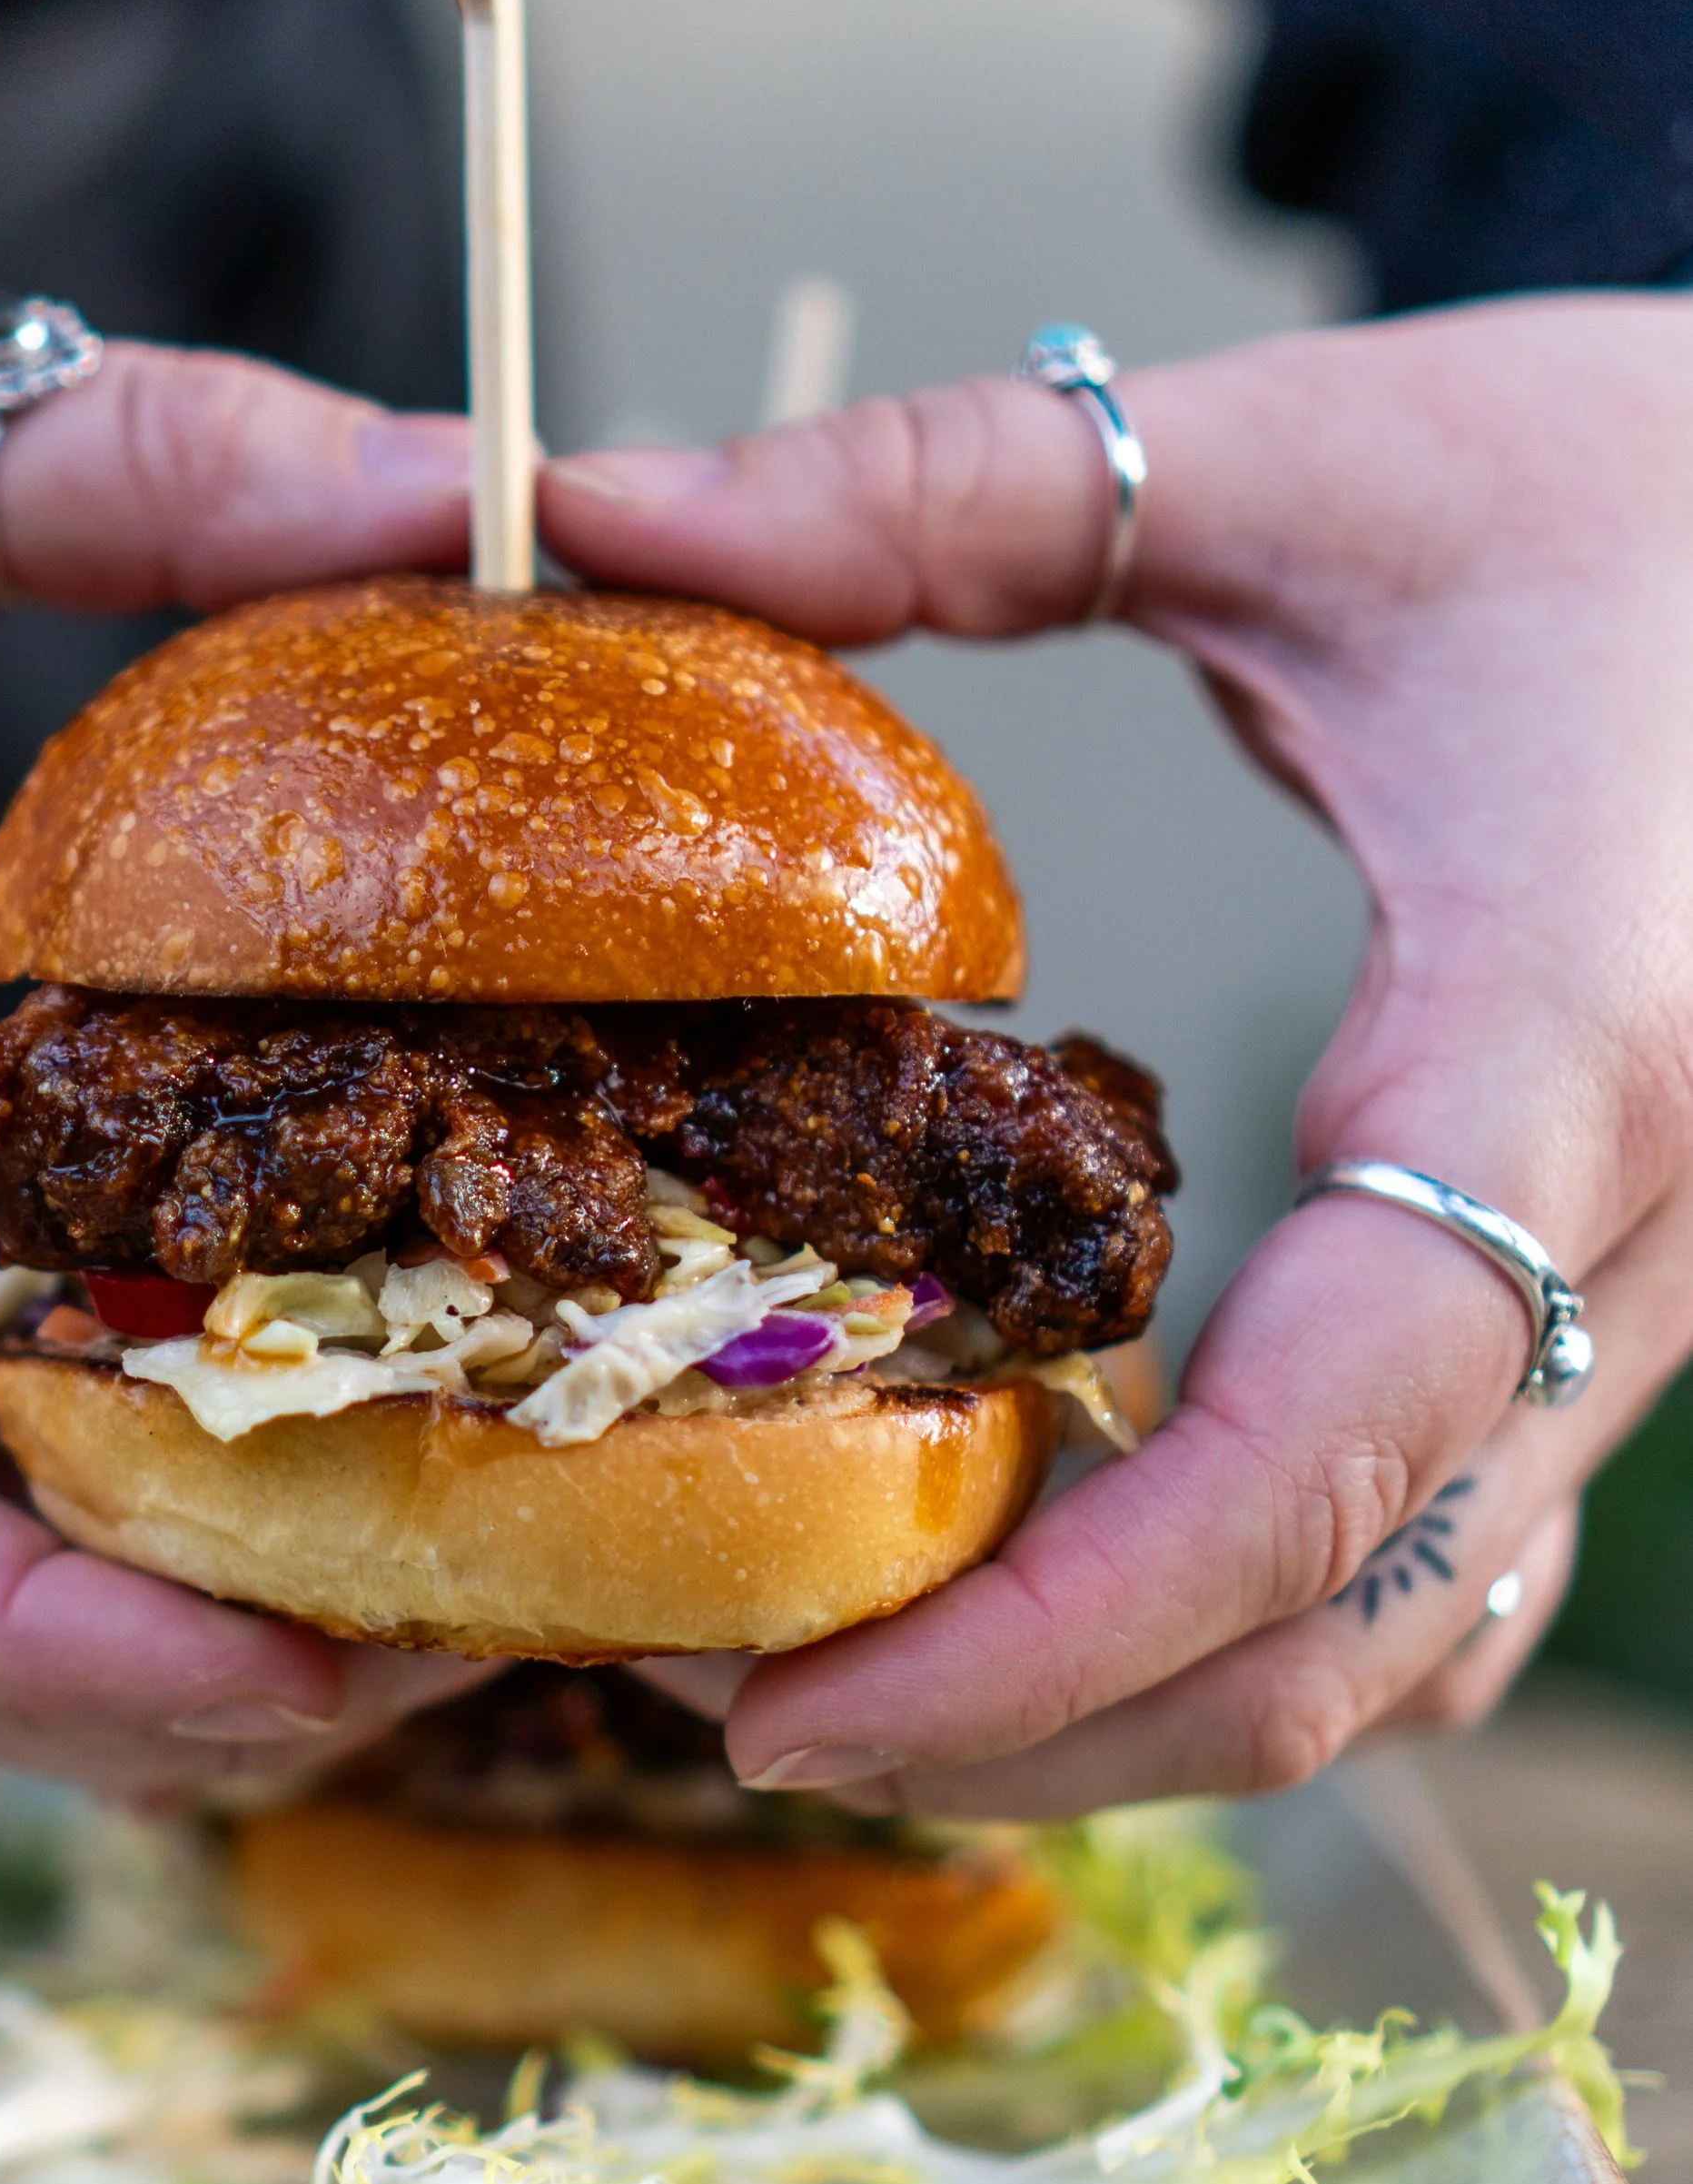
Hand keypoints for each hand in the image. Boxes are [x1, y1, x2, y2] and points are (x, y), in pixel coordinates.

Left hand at [545, 294, 1692, 1816]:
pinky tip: (1053, 1571)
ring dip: (1129, 1713)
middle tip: (742, 1713)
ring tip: (855, 1671)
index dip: (1035, 1636)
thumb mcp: (1299, 455)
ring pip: (1403, 1646)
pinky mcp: (1619, 1310)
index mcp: (1567, 1050)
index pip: (1308, 1461)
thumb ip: (945, 492)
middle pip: (1335, 1635)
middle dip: (1028, 1728)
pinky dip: (1242, 1626)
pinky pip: (1444, 1568)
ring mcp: (1659, 1307)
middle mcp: (1649, 1242)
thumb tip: (597, 510)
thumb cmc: (1642, 476)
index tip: (778, 1701)